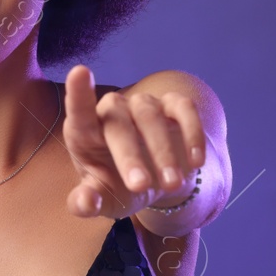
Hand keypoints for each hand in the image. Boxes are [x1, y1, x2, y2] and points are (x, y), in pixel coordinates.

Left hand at [61, 64, 206, 219]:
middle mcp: (112, 111)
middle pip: (117, 122)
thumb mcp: (103, 200)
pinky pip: (185, 110)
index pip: (79, 111)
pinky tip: (196, 162)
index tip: (80, 72)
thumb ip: (88, 202)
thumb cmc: (119, 186)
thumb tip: (83, 203)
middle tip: (140, 186)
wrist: (156, 180)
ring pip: (150, 116)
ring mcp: (143, 105)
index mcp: (85, 132)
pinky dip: (192, 134)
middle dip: (129, 155)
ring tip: (172, 184)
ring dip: (162, 151)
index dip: (79, 92)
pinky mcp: (174, 106)